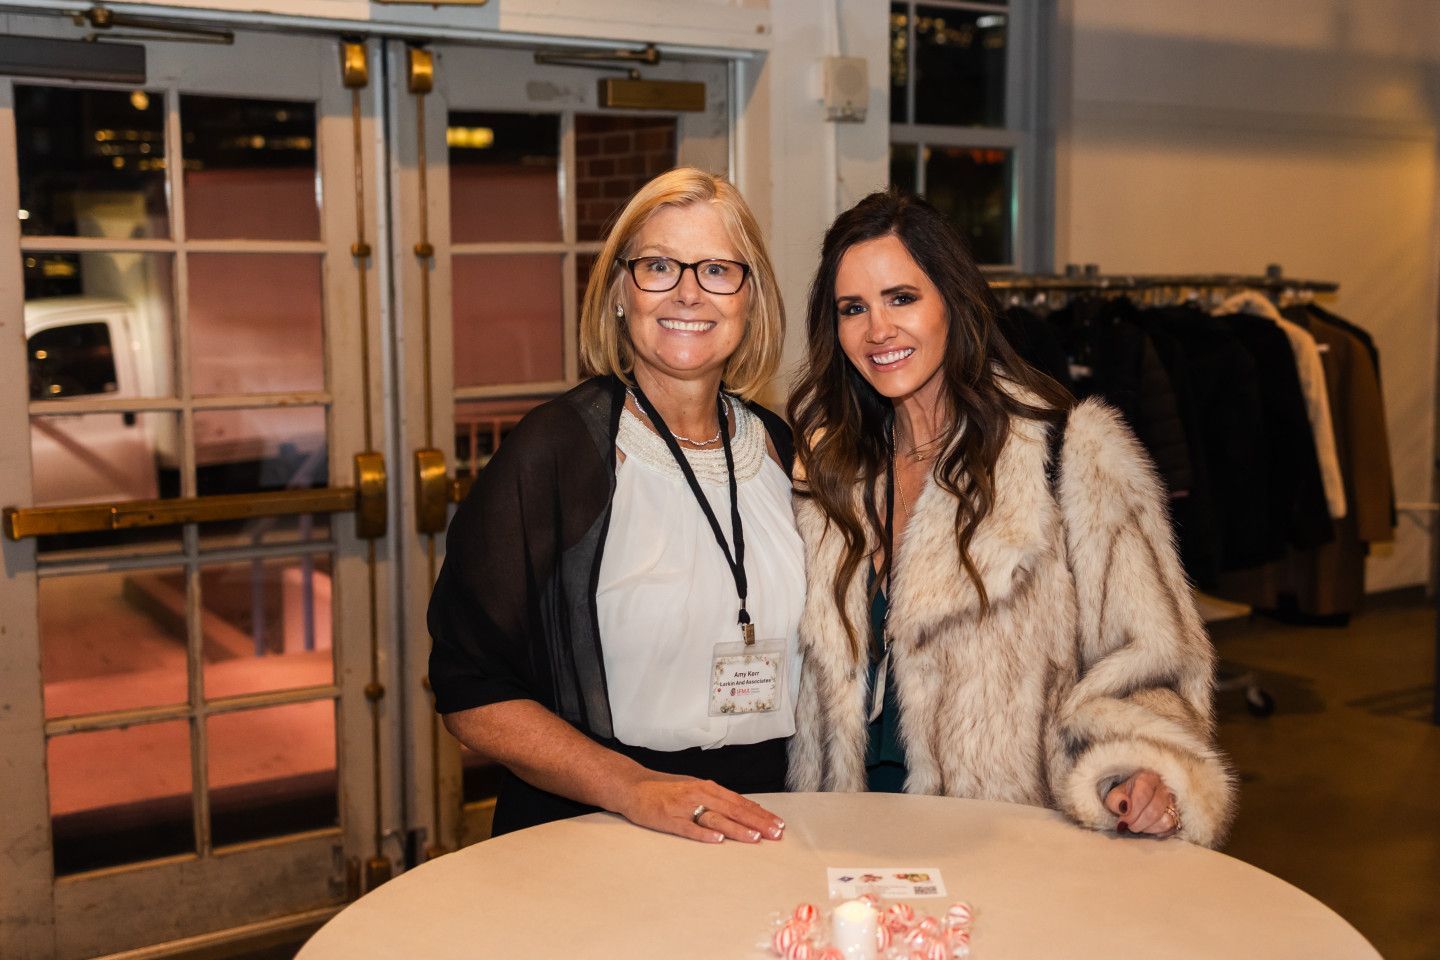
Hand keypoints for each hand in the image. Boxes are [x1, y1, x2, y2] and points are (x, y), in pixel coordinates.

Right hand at [616, 772, 785, 843]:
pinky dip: (704, 834)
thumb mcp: (695, 789)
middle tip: (775, 833)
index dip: (760, 814)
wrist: (634, 786)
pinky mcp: (669, 820)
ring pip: (715, 818)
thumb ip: (717, 800)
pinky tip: (717, 839)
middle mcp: (699, 794)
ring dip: (736, 828)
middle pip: (733, 810)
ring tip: (754, 837)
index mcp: (708, 788)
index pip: (740, 802)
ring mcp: (684, 807)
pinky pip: (689, 828)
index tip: (778, 824)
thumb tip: (743, 810)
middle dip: (757, 822)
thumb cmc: (666, 789)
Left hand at [1104, 770, 1180, 837]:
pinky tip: (1147, 827)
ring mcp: (1174, 802)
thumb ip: (1115, 800)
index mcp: (1148, 777)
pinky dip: (1156, 831)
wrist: (1136, 800)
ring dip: (1147, 827)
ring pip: (1166, 820)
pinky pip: (1171, 829)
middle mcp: (1164, 788)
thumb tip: (1123, 807)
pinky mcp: (1178, 816)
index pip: (1144, 790)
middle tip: (1127, 825)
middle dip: (1138, 822)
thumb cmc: (1126, 797)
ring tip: (1137, 825)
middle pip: (1155, 808)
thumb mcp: (1115, 795)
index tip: (1122, 820)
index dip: (1133, 808)